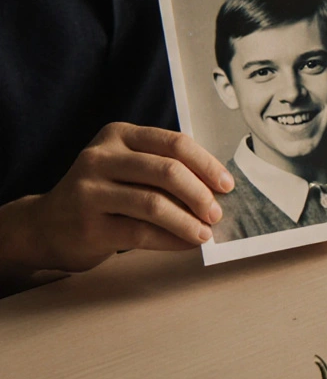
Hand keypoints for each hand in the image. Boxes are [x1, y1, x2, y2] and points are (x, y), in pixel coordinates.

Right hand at [0, 123, 233, 276]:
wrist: (46, 225)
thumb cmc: (102, 194)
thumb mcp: (126, 167)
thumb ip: (164, 168)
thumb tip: (218, 188)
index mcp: (118, 135)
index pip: (174, 143)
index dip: (207, 165)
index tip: (227, 185)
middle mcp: (100, 158)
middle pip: (167, 171)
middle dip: (200, 194)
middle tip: (216, 212)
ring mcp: (90, 191)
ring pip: (155, 204)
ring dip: (189, 221)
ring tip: (205, 233)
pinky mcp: (89, 225)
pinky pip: (142, 233)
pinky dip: (172, 240)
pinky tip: (187, 243)